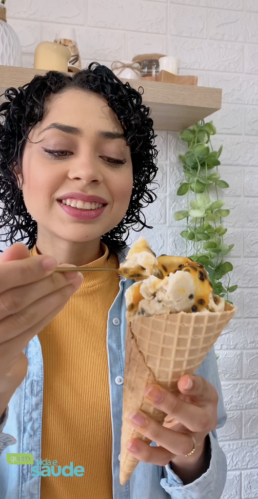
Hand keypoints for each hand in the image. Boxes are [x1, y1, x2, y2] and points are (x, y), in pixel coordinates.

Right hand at [0, 243, 82, 411]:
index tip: (52, 262)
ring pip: (25, 317)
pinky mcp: (1, 358)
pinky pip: (29, 333)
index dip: (25, 271)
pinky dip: (49, 313)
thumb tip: (20, 249)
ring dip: (54, 298)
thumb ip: (4, 267)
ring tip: (74, 282)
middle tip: (73, 271)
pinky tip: (62, 299)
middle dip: (48, 283)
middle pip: (15, 301)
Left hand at [126, 375, 217, 482]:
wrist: (191, 427)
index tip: (182, 380)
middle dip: (171, 406)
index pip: (205, 390)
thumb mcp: (184, 383)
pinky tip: (131, 443)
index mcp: (207, 398)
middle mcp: (204, 421)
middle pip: (195, 420)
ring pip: (179, 444)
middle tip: (149, 391)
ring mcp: (191, 441)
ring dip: (155, 431)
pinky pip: (163, 458)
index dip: (195, 386)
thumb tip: (147, 364)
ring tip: (133, 417)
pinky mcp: (175, 455)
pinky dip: (146, 453)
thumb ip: (172, 375)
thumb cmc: (184, 396)